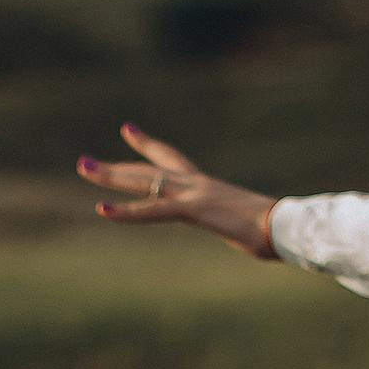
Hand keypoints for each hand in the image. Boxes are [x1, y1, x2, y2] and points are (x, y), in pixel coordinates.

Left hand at [76, 126, 279, 258]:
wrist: (286, 227)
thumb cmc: (275, 230)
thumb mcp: (247, 227)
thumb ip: (241, 226)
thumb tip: (258, 239)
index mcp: (207, 187)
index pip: (171, 160)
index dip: (147, 146)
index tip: (127, 130)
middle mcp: (196, 183)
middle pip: (147, 169)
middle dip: (114, 166)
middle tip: (83, 162)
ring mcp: (194, 193)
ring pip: (143, 181)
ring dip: (110, 177)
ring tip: (82, 168)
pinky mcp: (193, 209)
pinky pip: (153, 209)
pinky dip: (126, 211)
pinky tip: (102, 210)